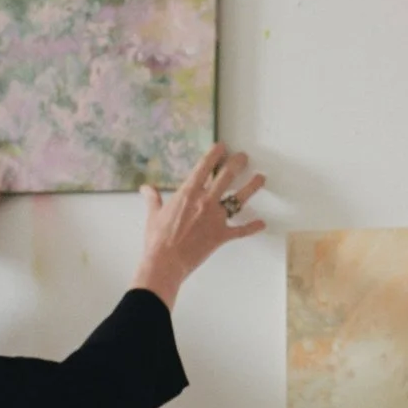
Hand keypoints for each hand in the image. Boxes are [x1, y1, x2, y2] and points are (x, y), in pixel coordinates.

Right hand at [132, 144, 266, 306]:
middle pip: (226, 177)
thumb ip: (152, 199)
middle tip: (244, 157)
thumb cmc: (157, 238)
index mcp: (188, 193)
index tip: (222, 146)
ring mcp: (216, 218)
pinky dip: (252, 227)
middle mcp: (205, 201)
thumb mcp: (153, 214)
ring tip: (260, 178)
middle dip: (237, 164)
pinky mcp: (221, 235)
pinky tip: (262, 224)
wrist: (165, 261)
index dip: (214, 154)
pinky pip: (241, 231)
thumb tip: (146, 188)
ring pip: (239, 199)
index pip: (204, 167)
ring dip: (251, 187)